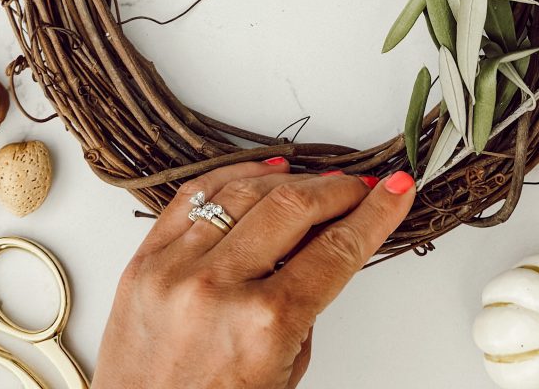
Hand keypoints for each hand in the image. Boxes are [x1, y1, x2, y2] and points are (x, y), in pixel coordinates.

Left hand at [92, 160, 414, 388]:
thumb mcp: (286, 368)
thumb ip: (306, 300)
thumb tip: (327, 236)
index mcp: (263, 325)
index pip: (335, 249)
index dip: (374, 213)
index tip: (395, 191)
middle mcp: (217, 289)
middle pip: (294, 208)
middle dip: (338, 189)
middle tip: (361, 187)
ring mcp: (174, 269)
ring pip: (245, 191)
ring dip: (292, 178)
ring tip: (318, 179)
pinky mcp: (143, 260)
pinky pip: (194, 195)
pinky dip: (233, 174)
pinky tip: (263, 171)